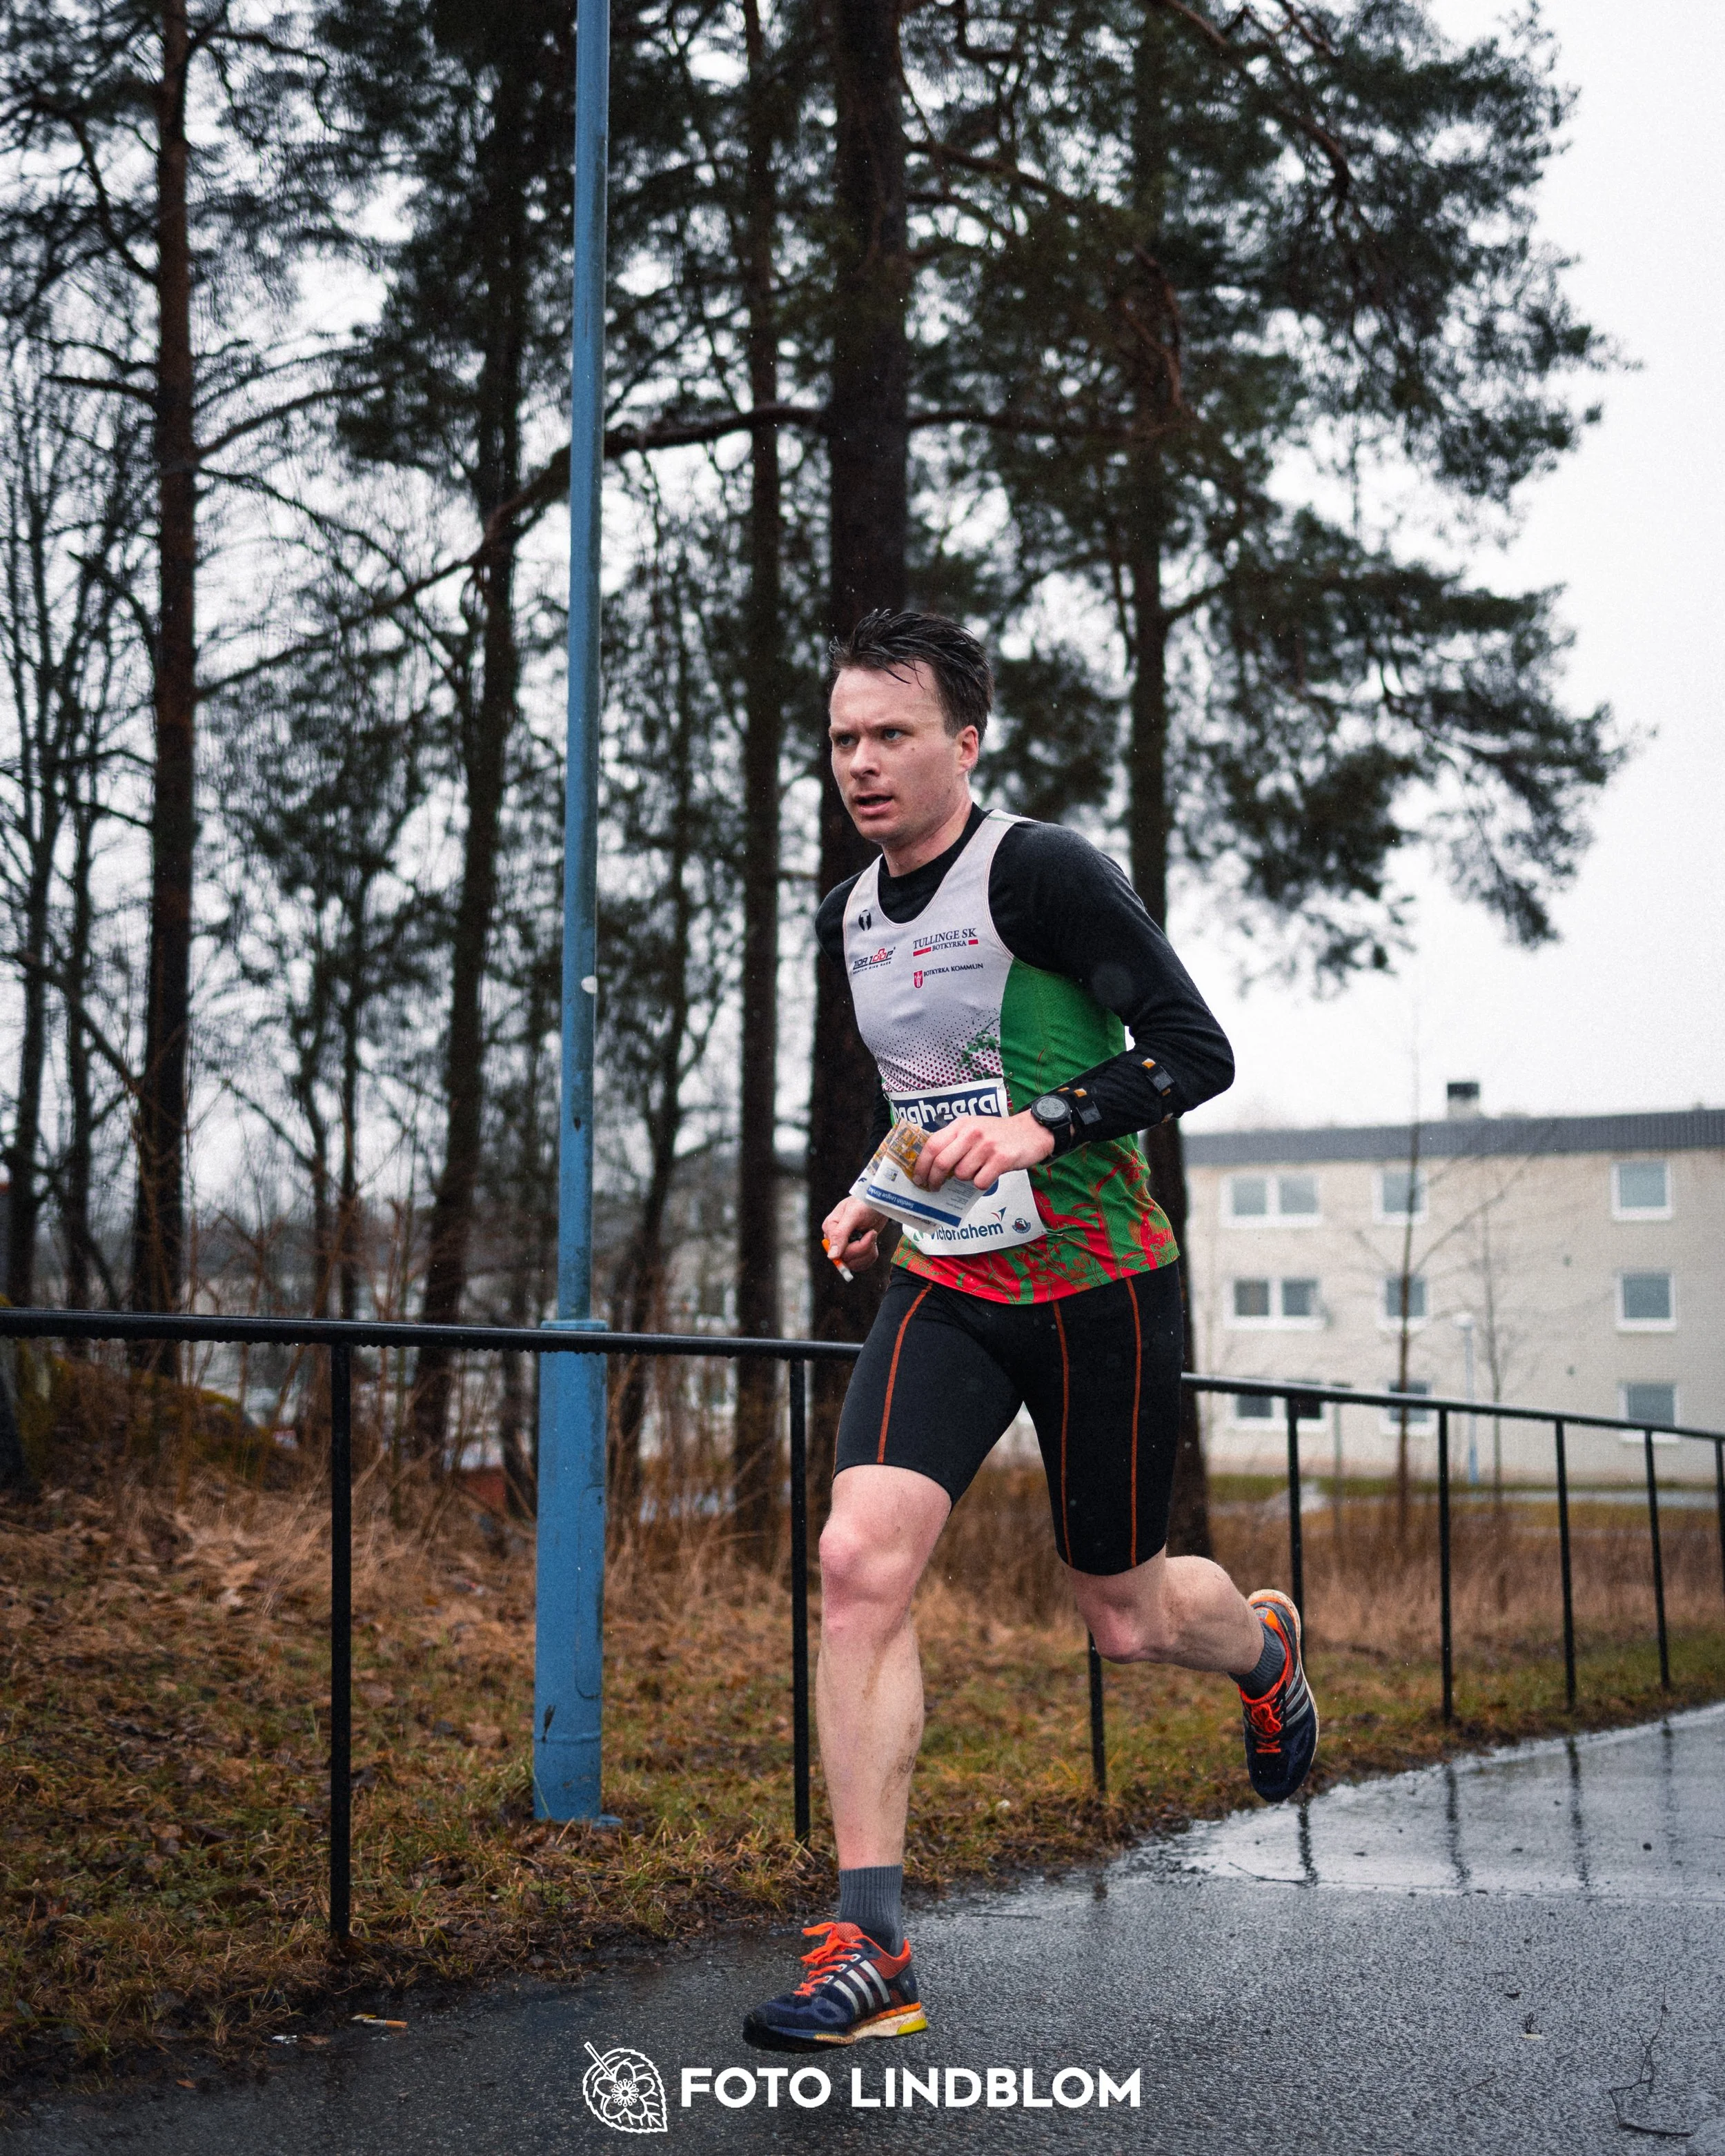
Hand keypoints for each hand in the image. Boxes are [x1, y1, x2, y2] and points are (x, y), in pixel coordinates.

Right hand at [821, 1196, 887, 1273]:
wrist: (878, 1203)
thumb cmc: (864, 1203)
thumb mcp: (853, 1215)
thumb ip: (840, 1234)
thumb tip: (831, 1256)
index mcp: (830, 1228)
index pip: (839, 1251)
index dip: (857, 1247)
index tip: (870, 1234)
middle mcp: (834, 1239)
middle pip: (847, 1259)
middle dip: (864, 1248)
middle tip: (872, 1233)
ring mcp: (844, 1246)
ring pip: (854, 1264)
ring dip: (868, 1253)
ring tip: (872, 1236)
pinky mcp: (854, 1250)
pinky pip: (860, 1263)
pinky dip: (870, 1256)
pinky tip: (873, 1243)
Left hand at [914, 1110, 1053, 1189]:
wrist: (1033, 1130)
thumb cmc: (999, 1133)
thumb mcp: (974, 1128)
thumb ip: (955, 1141)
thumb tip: (932, 1165)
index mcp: (961, 1124)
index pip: (932, 1145)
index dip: (921, 1165)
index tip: (918, 1178)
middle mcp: (971, 1133)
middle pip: (942, 1162)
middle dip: (934, 1179)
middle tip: (934, 1188)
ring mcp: (986, 1146)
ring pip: (961, 1174)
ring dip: (965, 1179)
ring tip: (976, 1171)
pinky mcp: (1001, 1159)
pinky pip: (980, 1181)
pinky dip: (981, 1183)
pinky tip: (989, 1174)